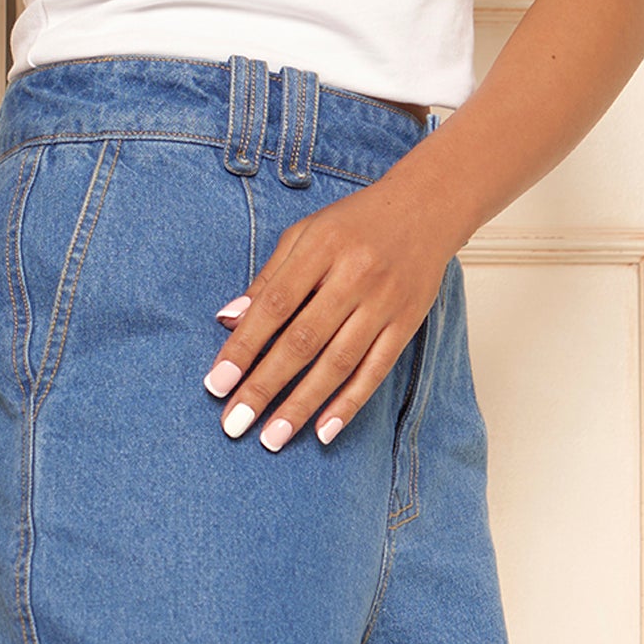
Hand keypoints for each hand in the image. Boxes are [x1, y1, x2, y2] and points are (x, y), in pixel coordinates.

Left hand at [202, 178, 457, 450]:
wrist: (427, 206)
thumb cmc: (355, 224)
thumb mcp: (306, 234)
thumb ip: (268, 278)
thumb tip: (227, 320)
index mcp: (321, 248)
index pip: (274, 305)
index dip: (243, 347)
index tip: (216, 384)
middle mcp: (354, 275)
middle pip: (302, 341)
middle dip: (265, 386)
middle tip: (234, 424)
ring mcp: (383, 302)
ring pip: (338, 362)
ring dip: (302, 405)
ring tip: (273, 438)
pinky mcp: (406, 324)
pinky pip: (375, 371)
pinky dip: (349, 404)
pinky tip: (324, 431)